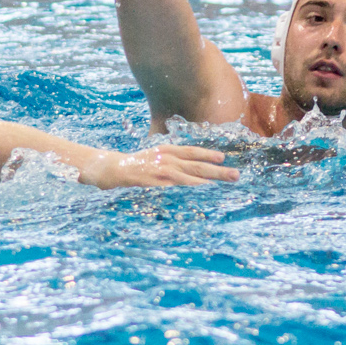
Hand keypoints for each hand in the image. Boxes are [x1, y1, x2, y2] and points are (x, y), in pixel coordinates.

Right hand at [80, 144, 239, 188]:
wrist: (109, 168)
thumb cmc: (132, 165)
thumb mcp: (152, 157)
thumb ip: (168, 160)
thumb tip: (184, 168)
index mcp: (165, 150)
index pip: (191, 151)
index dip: (207, 154)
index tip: (223, 157)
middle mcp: (165, 158)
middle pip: (196, 164)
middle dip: (217, 169)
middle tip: (236, 175)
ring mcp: (160, 170)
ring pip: (189, 175)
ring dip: (208, 180)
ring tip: (223, 184)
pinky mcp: (154, 182)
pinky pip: (174, 188)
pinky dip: (188, 189)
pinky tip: (199, 193)